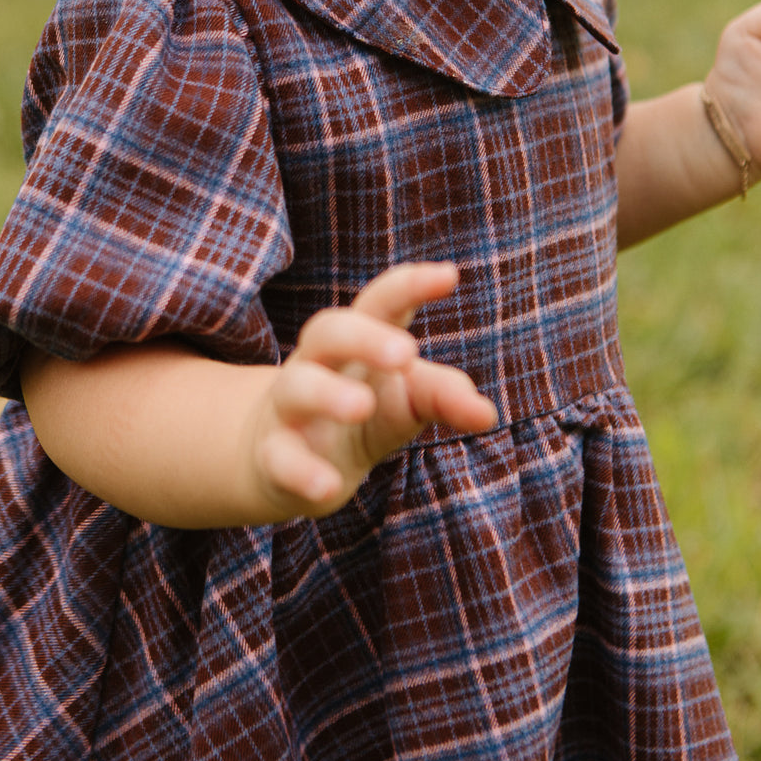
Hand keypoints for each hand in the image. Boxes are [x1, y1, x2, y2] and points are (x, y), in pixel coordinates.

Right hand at [247, 262, 495, 518]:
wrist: (285, 462)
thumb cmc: (363, 415)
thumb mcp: (406, 401)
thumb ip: (444, 397)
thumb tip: (487, 414)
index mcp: (356, 343)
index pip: (380, 303)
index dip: (410, 286)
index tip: (450, 275)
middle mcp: (317, 364)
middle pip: (328, 330)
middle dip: (364, 336)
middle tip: (407, 353)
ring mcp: (290, 409)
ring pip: (297, 387)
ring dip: (328, 394)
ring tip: (363, 406)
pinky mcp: (273, 457)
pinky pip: (281, 458)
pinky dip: (303, 470)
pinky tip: (329, 485)